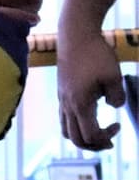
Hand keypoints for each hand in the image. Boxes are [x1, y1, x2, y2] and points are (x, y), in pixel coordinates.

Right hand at [57, 30, 125, 148]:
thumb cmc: (96, 54)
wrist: (75, 34)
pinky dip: (76, 125)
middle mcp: (67, 105)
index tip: (119, 125)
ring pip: (66, 131)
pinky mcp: (61, 93)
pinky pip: (64, 119)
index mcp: (80, 104)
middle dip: (94, 145)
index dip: (106, 137)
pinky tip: (88, 116)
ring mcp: (62, 99)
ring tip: (97, 134)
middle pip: (75, 139)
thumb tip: (114, 107)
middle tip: (109, 141)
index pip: (90, 135)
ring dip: (82, 138)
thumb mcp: (114, 76)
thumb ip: (117, 97)